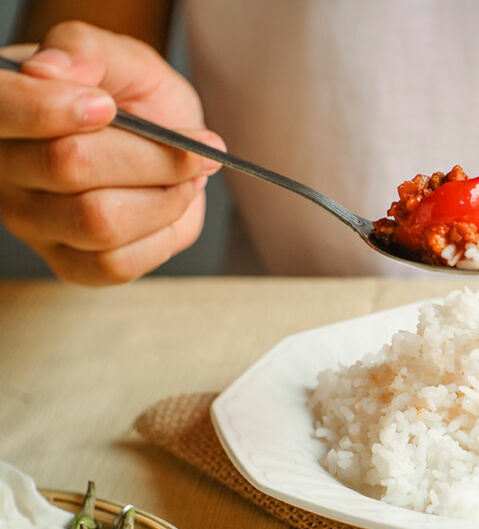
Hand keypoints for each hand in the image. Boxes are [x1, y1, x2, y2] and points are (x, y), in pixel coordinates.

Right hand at [0, 21, 223, 285]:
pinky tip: (171, 207)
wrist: (169, 140)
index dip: (53, 109)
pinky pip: (116, 265)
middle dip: (152, 154)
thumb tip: (49, 72)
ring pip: (99, 221)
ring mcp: (32, 223)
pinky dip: (162, 234)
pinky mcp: (70, 264)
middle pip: (69, 165)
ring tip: (188, 176)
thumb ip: (84, 50)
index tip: (107, 105)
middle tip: (198, 145)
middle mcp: (5, 170)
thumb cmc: (135, 97)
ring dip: (166, 196)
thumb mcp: (120, 58)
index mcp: (2, 107)